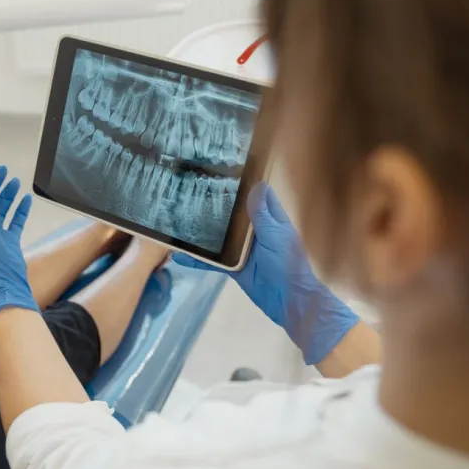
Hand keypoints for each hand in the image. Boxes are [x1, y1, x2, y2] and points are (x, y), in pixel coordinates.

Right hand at [173, 182, 358, 364]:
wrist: (288, 300)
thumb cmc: (287, 264)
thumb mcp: (275, 235)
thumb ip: (262, 214)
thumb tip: (256, 185)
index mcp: (270, 219)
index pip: (258, 195)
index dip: (246, 182)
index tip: (225, 168)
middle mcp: (255, 231)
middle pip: (235, 214)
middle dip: (218, 204)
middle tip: (193, 189)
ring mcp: (243, 249)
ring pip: (222, 236)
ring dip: (205, 231)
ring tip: (181, 218)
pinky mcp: (234, 267)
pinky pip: (214, 261)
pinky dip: (199, 259)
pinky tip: (181, 255)